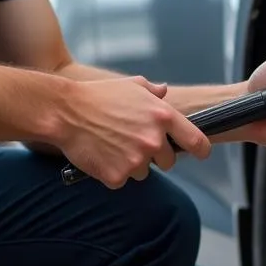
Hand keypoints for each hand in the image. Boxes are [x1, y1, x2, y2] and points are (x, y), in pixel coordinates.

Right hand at [57, 76, 211, 188]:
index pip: (196, 141)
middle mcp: (153, 140)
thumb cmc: (98, 96)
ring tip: (112, 145)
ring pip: (144, 172)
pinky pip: (122, 180)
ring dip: (132, 164)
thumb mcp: (131, 85)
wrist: (64, 112)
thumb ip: (153, 92)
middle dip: (155, 156)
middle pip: (168, 162)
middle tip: (132, 142)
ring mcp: (136, 160)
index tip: (199, 152)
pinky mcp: (117, 176)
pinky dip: (113, 172)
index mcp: (162, 116)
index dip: (200, 149)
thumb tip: (164, 92)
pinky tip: (101, 155)